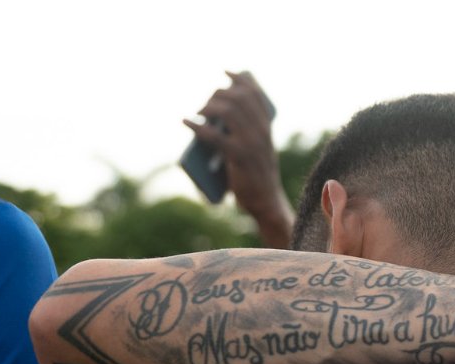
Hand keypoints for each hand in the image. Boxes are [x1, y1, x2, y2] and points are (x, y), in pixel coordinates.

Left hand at [185, 71, 293, 248]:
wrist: (266, 201)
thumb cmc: (255, 175)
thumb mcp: (255, 148)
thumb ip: (244, 131)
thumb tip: (213, 117)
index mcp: (267, 127)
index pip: (255, 94)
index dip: (240, 79)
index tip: (226, 71)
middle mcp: (262, 132)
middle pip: (239, 98)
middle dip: (219, 93)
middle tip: (206, 104)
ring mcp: (251, 144)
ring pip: (229, 112)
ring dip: (208, 107)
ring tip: (197, 112)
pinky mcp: (239, 157)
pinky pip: (215, 136)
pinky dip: (198, 126)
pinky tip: (187, 122)